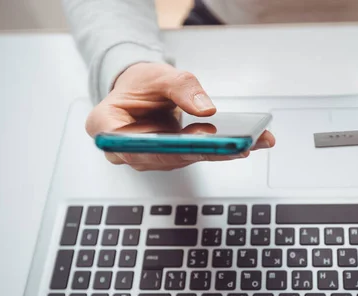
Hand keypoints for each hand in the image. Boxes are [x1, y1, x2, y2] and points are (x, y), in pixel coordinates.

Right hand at [85, 62, 274, 170]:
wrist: (142, 90)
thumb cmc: (141, 83)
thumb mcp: (159, 74)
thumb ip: (181, 87)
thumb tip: (206, 110)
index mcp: (106, 127)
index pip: (132, 144)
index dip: (163, 149)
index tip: (192, 146)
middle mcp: (125, 151)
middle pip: (165, 157)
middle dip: (203, 152)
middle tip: (236, 146)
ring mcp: (148, 158)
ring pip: (184, 160)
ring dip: (218, 152)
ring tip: (250, 141)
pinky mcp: (170, 159)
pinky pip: (196, 156)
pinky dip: (220, 150)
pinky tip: (248, 142)